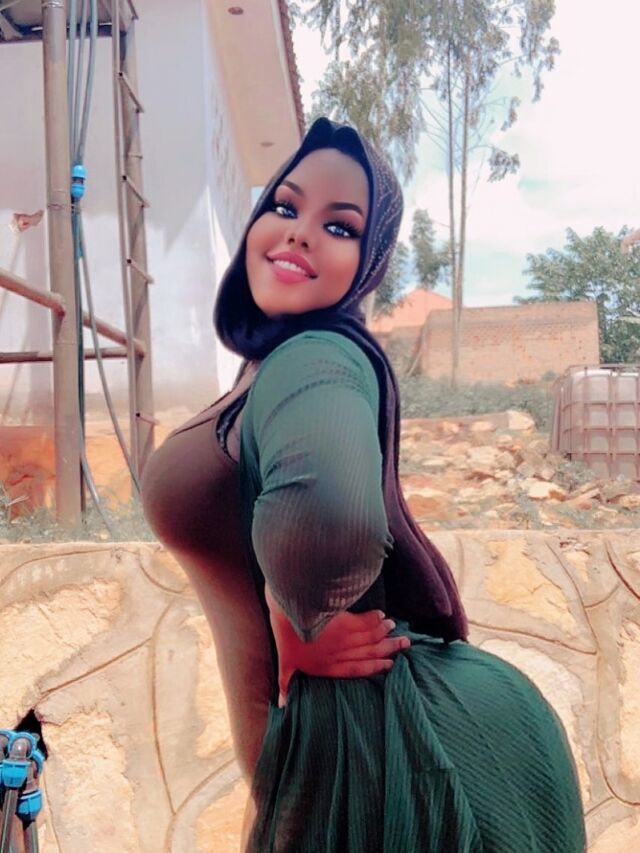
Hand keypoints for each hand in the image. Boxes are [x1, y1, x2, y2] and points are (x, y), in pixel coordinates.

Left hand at [265, 586, 409, 706]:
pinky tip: (382, 616)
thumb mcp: (284, 664)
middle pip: (369, 652)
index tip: (389, 664)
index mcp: (328, 666)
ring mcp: (345, 637)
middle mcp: (341, 653)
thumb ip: (285, 684)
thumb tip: (280, 704)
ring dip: (385, 632)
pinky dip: (375, 619)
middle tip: (404, 645)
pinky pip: (366, 622)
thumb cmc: (285, 638)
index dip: (374, 667)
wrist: (288, 611)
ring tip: (395, 630)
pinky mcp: (345, 621)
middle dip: (388, 649)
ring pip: (371, 637)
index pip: (356, 669)